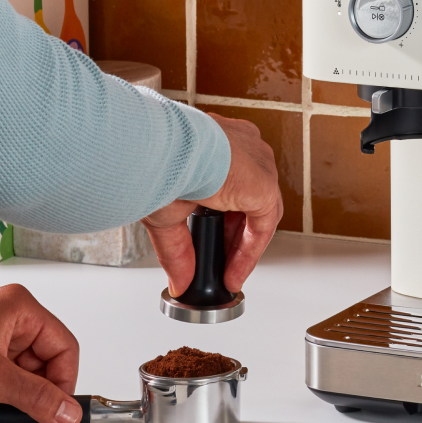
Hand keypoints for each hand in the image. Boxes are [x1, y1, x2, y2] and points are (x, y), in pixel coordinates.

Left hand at [0, 285, 81, 422]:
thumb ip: (35, 397)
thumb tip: (67, 411)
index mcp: (21, 309)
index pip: (64, 347)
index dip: (64, 381)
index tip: (57, 408)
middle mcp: (9, 316)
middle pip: (44, 359)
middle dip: (35, 388)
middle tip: (24, 409)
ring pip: (21, 368)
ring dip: (12, 390)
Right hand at [142, 113, 282, 296]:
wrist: (163, 150)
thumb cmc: (157, 161)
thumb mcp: (166, 210)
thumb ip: (178, 248)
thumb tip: (178, 280)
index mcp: (222, 142)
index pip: (233, 183)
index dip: (223, 219)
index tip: (212, 242)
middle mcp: (245, 149)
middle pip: (249, 200)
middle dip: (233, 237)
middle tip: (219, 263)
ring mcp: (259, 165)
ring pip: (259, 214)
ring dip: (242, 248)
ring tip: (226, 274)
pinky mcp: (264, 185)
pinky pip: (263, 226)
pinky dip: (248, 252)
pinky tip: (233, 273)